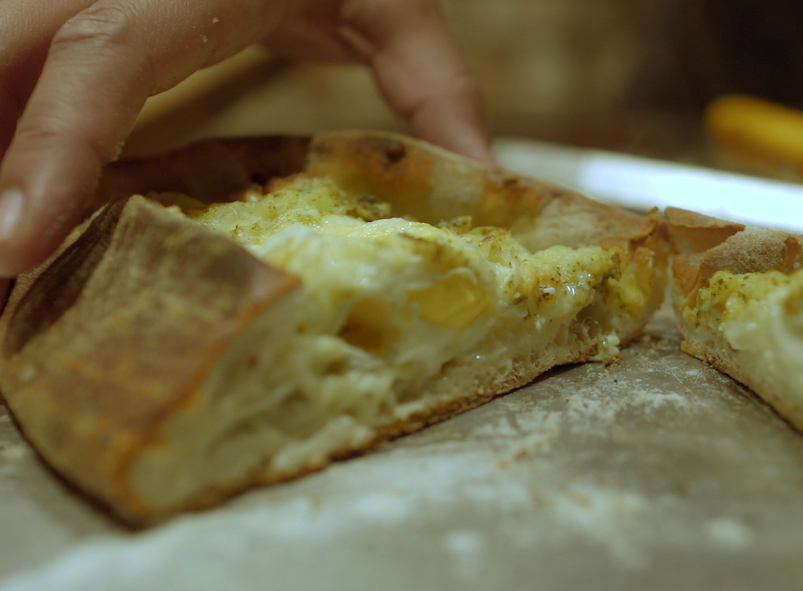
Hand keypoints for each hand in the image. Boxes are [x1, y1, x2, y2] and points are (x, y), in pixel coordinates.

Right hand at [0, 0, 490, 277]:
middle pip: (1, 66)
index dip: (50, 152)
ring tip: (11, 269)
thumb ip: (434, 83)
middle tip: (5, 288)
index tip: (15, 244)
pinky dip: (10, 139)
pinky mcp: (60, 1)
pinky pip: (8, 71)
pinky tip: (22, 203)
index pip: (98, 62)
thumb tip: (480, 176)